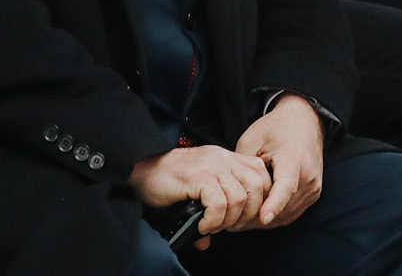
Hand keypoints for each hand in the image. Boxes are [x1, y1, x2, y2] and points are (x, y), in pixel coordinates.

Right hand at [130, 144, 271, 241]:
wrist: (140, 170)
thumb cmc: (166, 182)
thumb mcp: (196, 192)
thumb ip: (209, 210)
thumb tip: (206, 242)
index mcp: (228, 159)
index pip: (261, 175)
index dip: (261, 200)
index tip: (245, 219)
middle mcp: (224, 159)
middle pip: (257, 187)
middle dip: (248, 214)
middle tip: (229, 227)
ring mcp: (213, 166)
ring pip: (240, 197)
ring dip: (229, 220)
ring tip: (212, 227)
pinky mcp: (199, 177)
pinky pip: (219, 203)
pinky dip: (214, 220)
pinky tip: (202, 225)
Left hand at [234, 93, 325, 229]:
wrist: (304, 121)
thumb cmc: (275, 128)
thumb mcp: (251, 140)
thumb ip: (242, 169)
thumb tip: (230, 195)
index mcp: (294, 158)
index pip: (287, 185)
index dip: (275, 203)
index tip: (265, 218)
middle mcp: (309, 176)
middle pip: (283, 206)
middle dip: (256, 217)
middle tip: (227, 222)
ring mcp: (313, 187)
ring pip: (285, 215)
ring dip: (263, 221)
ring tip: (239, 217)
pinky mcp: (313, 194)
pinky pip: (290, 213)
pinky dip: (273, 216)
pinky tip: (256, 212)